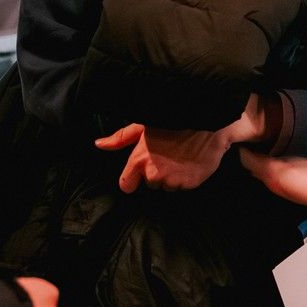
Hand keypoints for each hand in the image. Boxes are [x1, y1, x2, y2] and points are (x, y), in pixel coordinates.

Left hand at [95, 121, 233, 191]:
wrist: (207, 121)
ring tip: (180, 155)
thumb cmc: (173, 120)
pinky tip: (190, 161)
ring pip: (167, 185)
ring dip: (172, 175)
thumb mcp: (143, 125)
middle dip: (157, 172)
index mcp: (140, 160)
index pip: (126, 184)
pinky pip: (183, 186)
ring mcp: (173, 180)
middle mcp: (154, 173)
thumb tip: (99, 144)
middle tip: (168, 153)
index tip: (139, 173)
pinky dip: (186, 177)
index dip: (132, 179)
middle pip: (150, 183)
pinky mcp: (189, 184)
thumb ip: (120, 138)